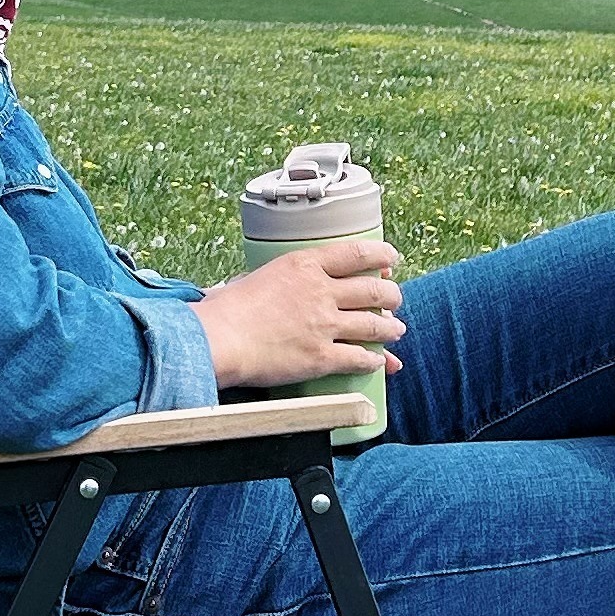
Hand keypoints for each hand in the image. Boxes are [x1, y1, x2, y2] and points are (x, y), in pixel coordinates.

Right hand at [197, 236, 402, 393]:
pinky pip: (360, 358)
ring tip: (396, 331)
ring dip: (391, 329)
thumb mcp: (253, 278)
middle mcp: (321, 292)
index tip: (390, 258)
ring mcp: (325, 324)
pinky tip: (379, 363)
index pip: (357, 253)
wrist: (218, 339)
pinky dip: (375, 361)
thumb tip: (263, 284)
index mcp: (305, 265)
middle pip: (374, 289)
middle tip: (395, 299)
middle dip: (392, 295)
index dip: (381, 254)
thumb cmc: (225, 310)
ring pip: (375, 324)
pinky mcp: (322, 356)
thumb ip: (273, 280)